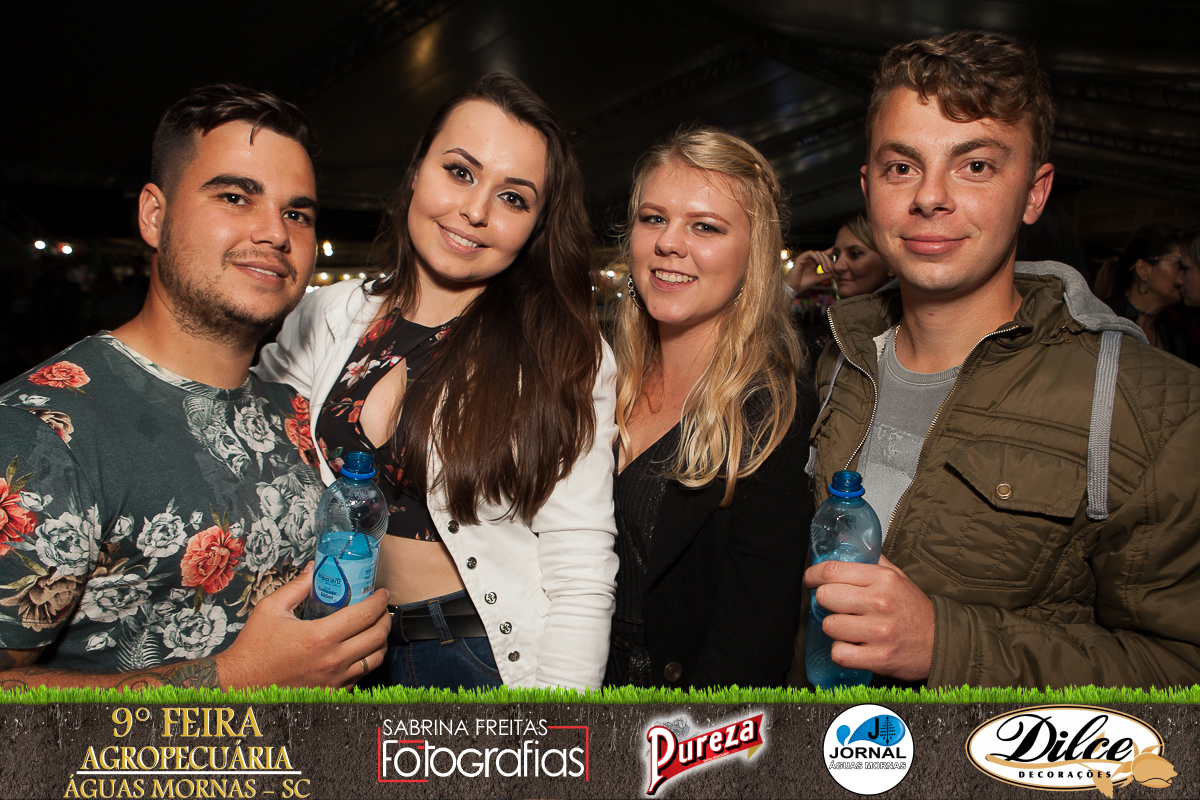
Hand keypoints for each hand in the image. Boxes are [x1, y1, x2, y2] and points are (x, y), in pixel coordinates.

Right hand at [215, 564, 390, 688]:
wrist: (240, 685)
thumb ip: (297, 586)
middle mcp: (332, 660)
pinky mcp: (332, 693)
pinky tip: (360, 650)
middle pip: (377, 636)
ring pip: (375, 658)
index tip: (381, 593)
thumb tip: (314, 569)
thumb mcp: (270, 609)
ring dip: (381, 641)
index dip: (379, 601)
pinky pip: (361, 676)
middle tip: (382, 608)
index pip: (365, 615)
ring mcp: (334, 680)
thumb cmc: (254, 649)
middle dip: (386, 618)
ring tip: (376, 628)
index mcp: (319, 637)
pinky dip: (367, 660)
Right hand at [784, 249, 835, 294]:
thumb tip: (835, 272)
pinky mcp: (801, 258)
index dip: (830, 255)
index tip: (837, 259)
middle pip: (822, 254)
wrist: (794, 287)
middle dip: (828, 260)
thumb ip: (826, 275)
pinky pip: (810, 253)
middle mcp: (810, 259)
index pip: (823, 256)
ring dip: (824, 260)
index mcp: (814, 263)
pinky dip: (817, 257)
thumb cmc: (804, 283)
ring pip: (818, 253)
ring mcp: (805, 258)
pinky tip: (820, 264)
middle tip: (831, 268)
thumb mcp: (818, 279)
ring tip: (825, 269)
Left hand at [804, 554, 933, 680]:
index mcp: (883, 579)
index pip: (832, 571)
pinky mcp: (878, 658)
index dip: (813, 575)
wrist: (942, 642)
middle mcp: (880, 602)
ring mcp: (879, 632)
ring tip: (851, 629)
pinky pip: (839, 653)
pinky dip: (843, 653)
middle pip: (825, 597)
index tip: (810, 580)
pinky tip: (855, 647)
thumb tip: (844, 542)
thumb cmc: (914, 610)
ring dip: (835, 630)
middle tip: (837, 607)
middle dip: (827, 603)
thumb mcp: (898, 577)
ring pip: (829, 626)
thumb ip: (871, 560)